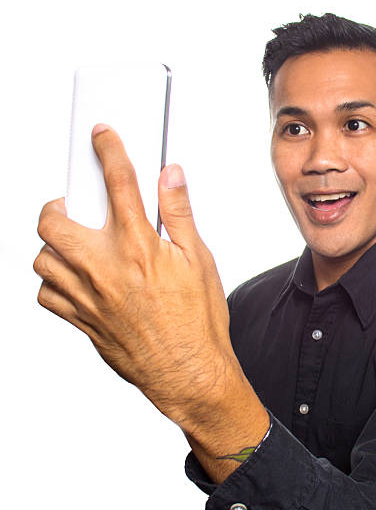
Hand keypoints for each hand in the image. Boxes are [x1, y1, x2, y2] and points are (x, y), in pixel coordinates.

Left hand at [33, 125, 233, 427]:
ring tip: (78, 243)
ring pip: (43, 258)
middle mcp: (105, 269)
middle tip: (77, 204)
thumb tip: (170, 176)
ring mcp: (87, 298)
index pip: (118, 183)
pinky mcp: (81, 321)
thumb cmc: (197, 322)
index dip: (108, 150)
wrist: (189, 373)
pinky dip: (55, 281)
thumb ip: (179, 213)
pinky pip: (47, 295)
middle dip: (58, 203)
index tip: (102, 136)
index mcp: (138, 248)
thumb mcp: (198, 260)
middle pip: (54, 220)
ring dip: (55, 244)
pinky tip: (77, 279)